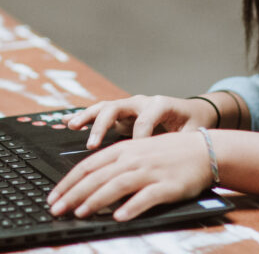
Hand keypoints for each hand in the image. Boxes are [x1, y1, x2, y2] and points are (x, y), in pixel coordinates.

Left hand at [47, 130, 213, 220]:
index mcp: (123, 150)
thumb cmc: (168, 154)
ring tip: (79, 213)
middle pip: (96, 176)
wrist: (204, 150)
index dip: (67, 182)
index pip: (87, 166)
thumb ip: (114, 166)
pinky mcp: (167, 186)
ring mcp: (150, 171)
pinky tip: (119, 217)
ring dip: (96, 200)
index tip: (52, 197)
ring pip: (116, 185)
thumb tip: (88, 186)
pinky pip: (147, 197)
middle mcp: (133, 159)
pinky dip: (132, 207)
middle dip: (73, 194)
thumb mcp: (137, 152)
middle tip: (56, 210)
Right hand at [65, 95, 218, 148]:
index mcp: (159, 104)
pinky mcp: (121, 114)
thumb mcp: (192, 133)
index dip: (139, 137)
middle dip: (102, 125)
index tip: (135, 155)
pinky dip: (84, 117)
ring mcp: (129, 106)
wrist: (192, 111)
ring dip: (87, 118)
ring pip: (104, 108)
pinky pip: (99, 113)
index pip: (145, 120)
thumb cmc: (192, 124)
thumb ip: (181, 142)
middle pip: (116, 108)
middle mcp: (140, 102)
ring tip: (72, 127)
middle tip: (93, 143)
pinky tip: (66, 123)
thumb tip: (173, 155)